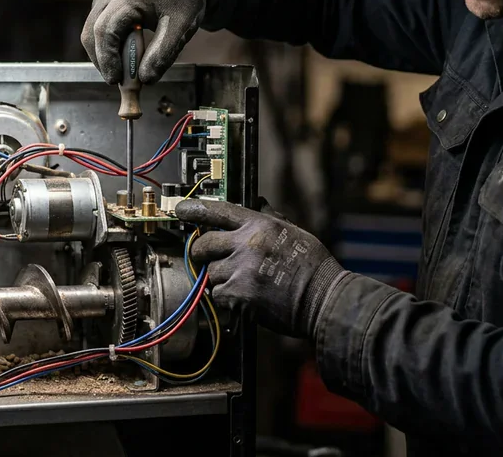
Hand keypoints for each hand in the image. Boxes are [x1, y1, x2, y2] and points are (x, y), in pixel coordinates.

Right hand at [80, 0, 209, 84]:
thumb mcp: (182, 27)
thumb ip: (163, 53)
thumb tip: (145, 79)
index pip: (106, 30)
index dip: (108, 59)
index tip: (116, 80)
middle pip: (92, 32)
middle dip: (104, 60)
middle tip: (120, 80)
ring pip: (91, 31)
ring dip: (104, 53)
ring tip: (127, 67)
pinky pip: (97, 26)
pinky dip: (108, 44)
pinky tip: (126, 51)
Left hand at [175, 198, 347, 337]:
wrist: (322, 298)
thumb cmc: (312, 266)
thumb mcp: (293, 231)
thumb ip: (269, 218)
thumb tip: (257, 203)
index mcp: (260, 225)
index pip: (218, 210)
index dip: (195, 209)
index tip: (180, 210)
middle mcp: (246, 244)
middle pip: (203, 244)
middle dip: (201, 252)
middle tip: (209, 258)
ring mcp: (240, 270)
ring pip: (210, 273)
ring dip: (219, 278)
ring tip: (243, 282)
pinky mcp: (238, 294)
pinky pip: (217, 294)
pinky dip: (226, 298)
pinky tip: (245, 297)